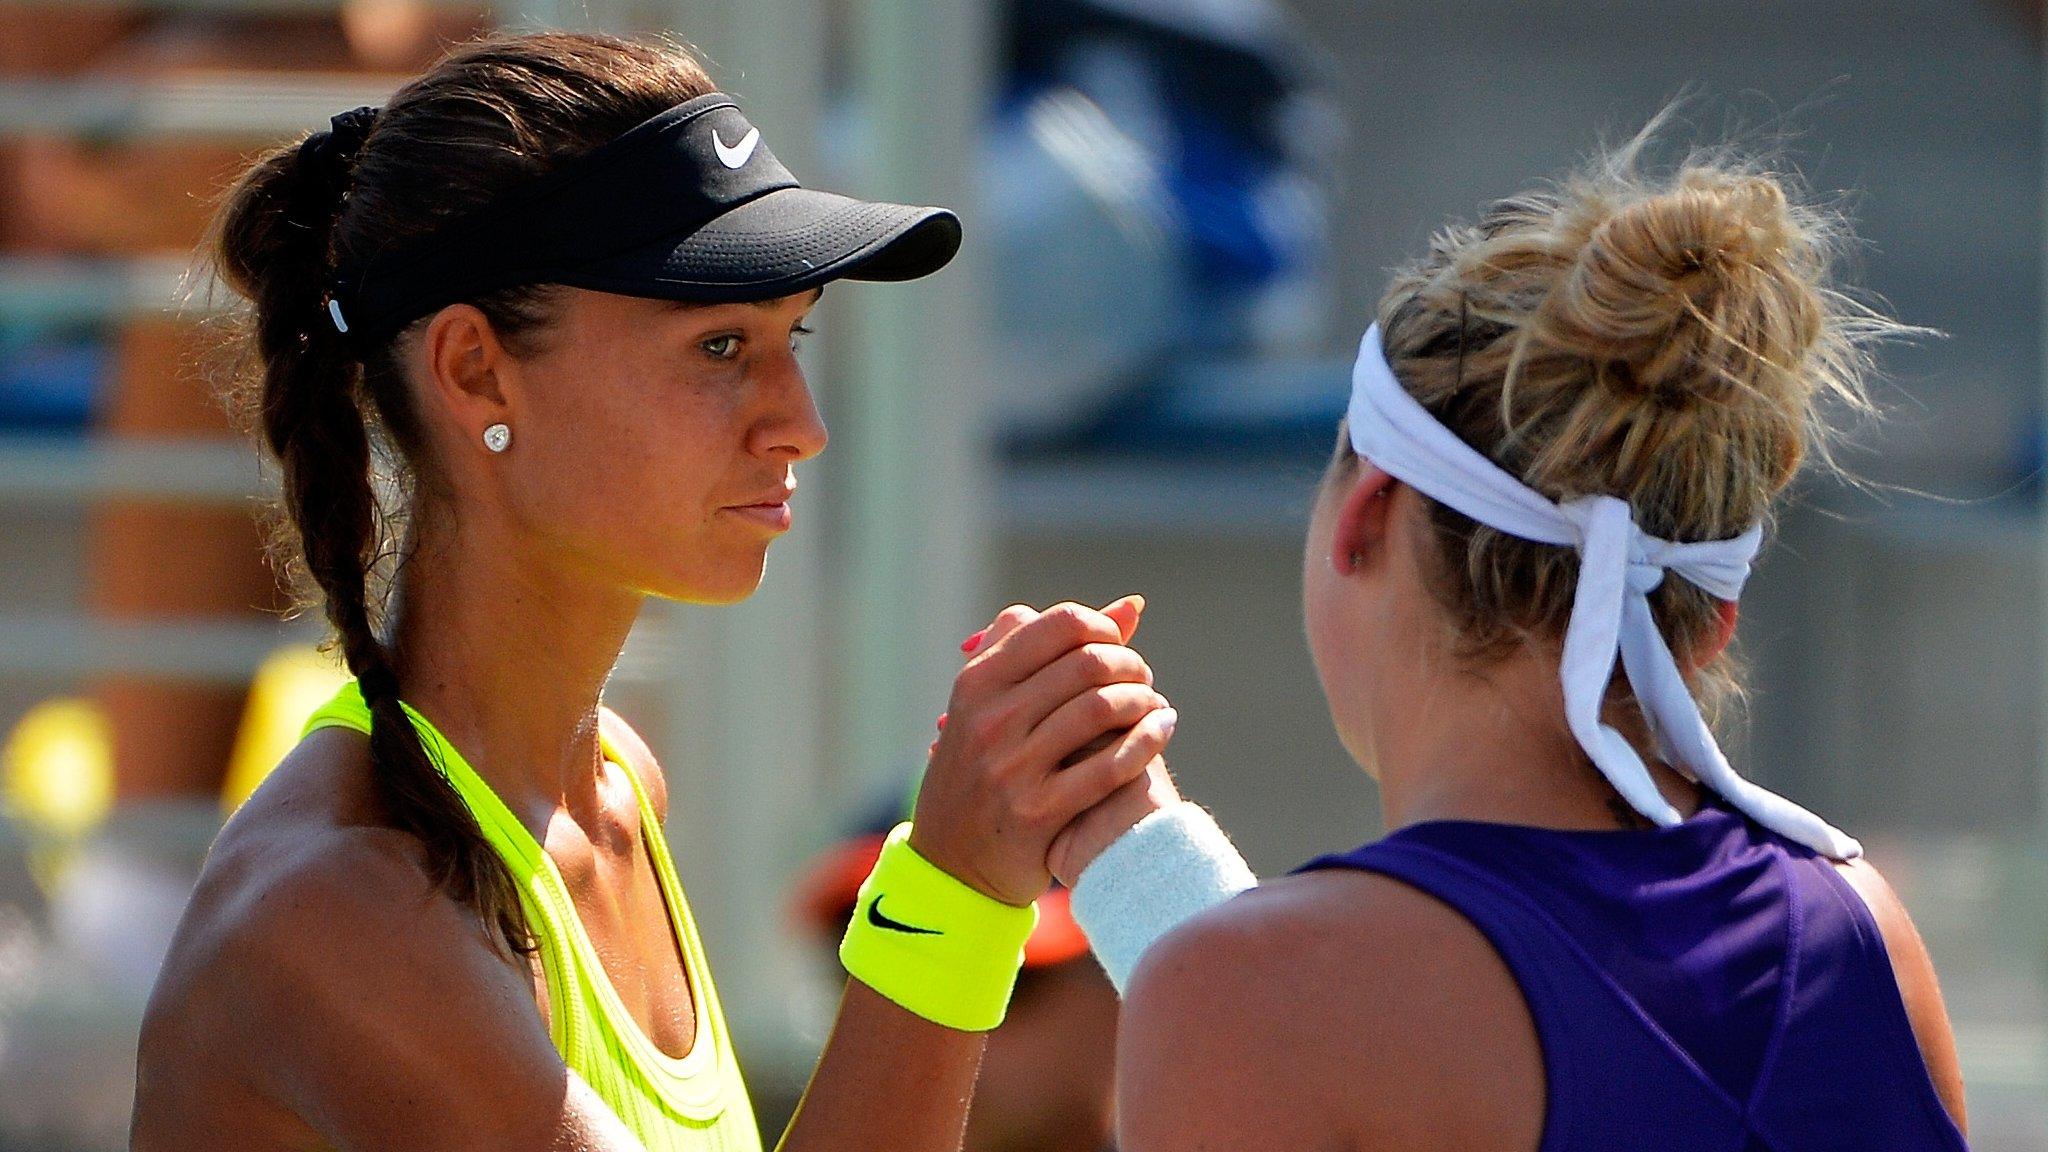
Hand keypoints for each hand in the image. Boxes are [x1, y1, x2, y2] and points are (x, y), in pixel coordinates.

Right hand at [909, 598, 1171, 906]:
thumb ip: (1051, 649)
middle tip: (1141, 678)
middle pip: (1087, 662)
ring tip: (1153, 705)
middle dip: (1130, 664)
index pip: (1059, 625)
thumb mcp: (992, 704)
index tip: (1117, 645)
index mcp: (976, 683)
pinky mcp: (1038, 812)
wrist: (952, 864)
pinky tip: (1161, 730)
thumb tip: (1132, 607)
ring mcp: (1012, 768)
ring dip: (1144, 700)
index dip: (1103, 627)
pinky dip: (1148, 740)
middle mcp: (989, 720)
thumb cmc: (982, 768)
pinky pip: (1111, 765)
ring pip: (1102, 708)